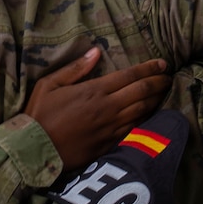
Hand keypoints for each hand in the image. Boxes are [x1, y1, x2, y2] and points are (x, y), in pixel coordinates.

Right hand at [26, 48, 171, 168]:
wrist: (34, 151)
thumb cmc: (38, 115)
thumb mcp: (49, 85)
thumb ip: (74, 69)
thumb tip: (96, 52)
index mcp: (93, 90)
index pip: (129, 76)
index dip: (149, 69)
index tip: (162, 64)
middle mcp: (107, 108)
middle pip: (142, 92)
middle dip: (158, 82)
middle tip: (168, 77)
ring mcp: (110, 128)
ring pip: (142, 111)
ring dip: (156, 100)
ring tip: (164, 92)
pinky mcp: (109, 144)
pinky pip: (134, 129)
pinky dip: (146, 120)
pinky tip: (151, 115)